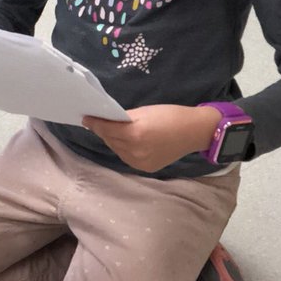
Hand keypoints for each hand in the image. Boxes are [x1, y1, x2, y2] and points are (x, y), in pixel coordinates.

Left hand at [82, 104, 220, 172]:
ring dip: (113, 140)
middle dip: (104, 131)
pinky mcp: (145, 168)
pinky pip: (126, 157)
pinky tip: (127, 142)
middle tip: (101, 122)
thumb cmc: (170, 116)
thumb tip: (106, 120)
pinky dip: (123, 149)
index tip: (86, 118)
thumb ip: (123, 118)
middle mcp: (135, 150)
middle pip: (110, 140)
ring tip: (115, 131)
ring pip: (117, 149)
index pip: (106, 129)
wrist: (194, 132)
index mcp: (134, 134)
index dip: (95, 123)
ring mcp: (140, 162)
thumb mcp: (144, 112)